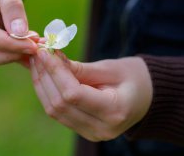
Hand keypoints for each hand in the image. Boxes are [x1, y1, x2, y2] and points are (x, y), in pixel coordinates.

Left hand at [30, 49, 152, 141]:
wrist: (147, 97)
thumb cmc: (133, 77)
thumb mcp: (110, 68)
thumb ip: (79, 68)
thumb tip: (50, 57)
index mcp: (114, 111)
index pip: (72, 94)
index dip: (54, 71)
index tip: (44, 51)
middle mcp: (101, 128)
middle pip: (59, 104)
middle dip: (44, 76)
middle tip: (36, 53)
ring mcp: (90, 132)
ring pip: (54, 110)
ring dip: (41, 84)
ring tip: (36, 61)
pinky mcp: (82, 130)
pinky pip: (57, 112)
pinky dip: (46, 92)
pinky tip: (42, 74)